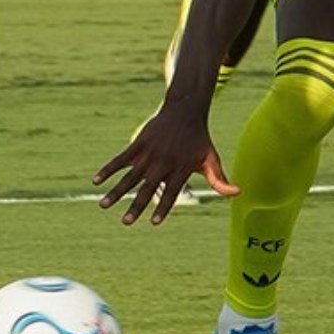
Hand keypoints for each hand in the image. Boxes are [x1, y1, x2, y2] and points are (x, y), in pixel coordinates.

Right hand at [93, 106, 237, 225]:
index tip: (154, 223)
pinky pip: (120, 160)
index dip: (163, 208)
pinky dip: (108, 169)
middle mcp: (163, 163)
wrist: (185, 110)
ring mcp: (149, 153)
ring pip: (129, 177)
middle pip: (147, 189)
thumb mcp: (211, 159)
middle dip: (136, 206)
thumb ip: (219, 180)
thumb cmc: (199, 139)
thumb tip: (237, 193)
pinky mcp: (138, 144)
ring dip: (116, 192)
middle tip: (126, 222)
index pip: (171, 193)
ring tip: (103, 205)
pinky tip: (96, 181)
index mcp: (181, 169)